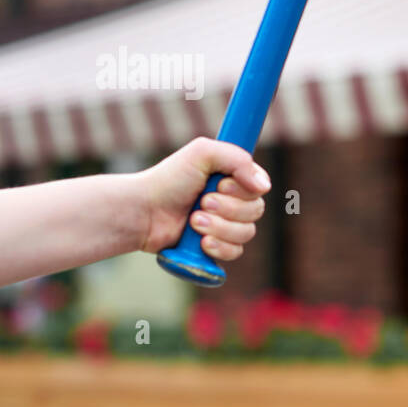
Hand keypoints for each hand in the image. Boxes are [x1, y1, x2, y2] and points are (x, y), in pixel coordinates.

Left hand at [132, 137, 270, 259]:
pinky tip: (201, 242)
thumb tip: (264, 186)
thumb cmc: (168, 180)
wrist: (143, 212)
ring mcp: (225, 226)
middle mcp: (232, 202)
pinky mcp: (216, 247)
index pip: (259, 187)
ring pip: (247, 233)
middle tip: (201, 203)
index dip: (244, 189)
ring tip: (193, 221)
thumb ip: (238, 159)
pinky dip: (219, 247)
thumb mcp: (202, 153)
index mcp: (233, 179)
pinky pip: (235, 252)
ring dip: (219, 227)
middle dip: (228, 209)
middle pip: (256, 211)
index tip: (220, 184)